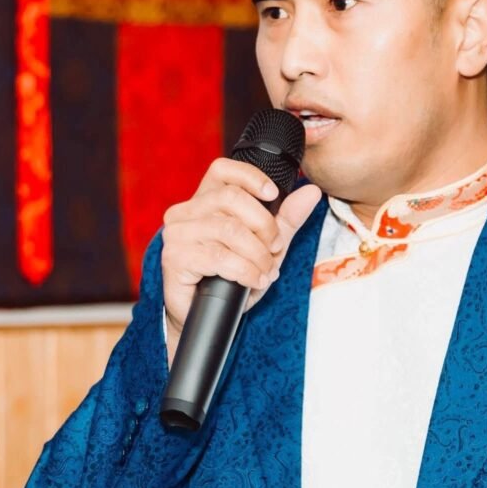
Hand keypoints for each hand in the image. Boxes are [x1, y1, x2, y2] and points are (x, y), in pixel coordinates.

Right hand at [161, 158, 321, 362]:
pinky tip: (254, 281)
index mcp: (204, 200)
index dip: (251, 176)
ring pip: (229, 229)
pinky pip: (219, 257)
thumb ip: (287, 218)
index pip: (222, 169)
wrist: (208, 318)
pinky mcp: (174, 258)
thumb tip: (312, 191)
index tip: (273, 194)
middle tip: (275, 250)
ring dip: (257, 254)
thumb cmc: (233, 278)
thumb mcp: (267, 245)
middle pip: (232, 198)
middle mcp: (186, 211)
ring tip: (266, 271)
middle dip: (264, 226)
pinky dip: (245, 271)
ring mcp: (178, 233)